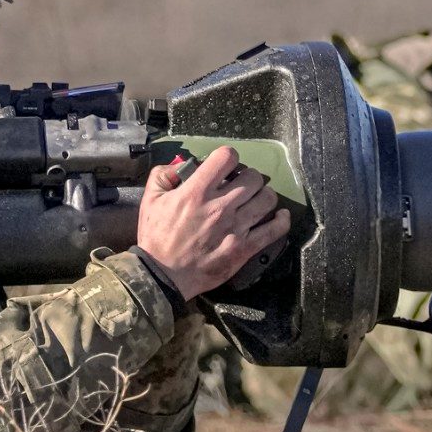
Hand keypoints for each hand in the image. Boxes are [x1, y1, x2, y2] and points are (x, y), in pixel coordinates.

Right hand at [137, 146, 291, 300]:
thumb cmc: (156, 237)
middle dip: (248, 177)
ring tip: (255, 200)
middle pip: (253, 177)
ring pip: (267, 199)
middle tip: (241, 185)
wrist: (163, 274)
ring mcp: (236, 227)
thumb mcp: (150, 200)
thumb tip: (182, 165)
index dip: (228, 157)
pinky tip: (279, 216)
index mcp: (197, 191)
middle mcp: (221, 206)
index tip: (225, 166)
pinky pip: (275, 229)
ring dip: (263, 195)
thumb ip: (163, 175)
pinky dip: (282, 220)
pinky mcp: (245, 247)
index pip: (227, 157)